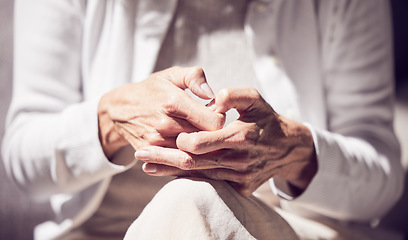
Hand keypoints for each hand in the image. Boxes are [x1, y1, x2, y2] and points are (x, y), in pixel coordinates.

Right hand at [98, 66, 224, 161]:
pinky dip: (187, 157)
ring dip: (201, 149)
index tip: (216, 114)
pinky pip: (177, 163)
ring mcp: (157, 142)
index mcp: (173, 102)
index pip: (214, 122)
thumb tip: (212, 95)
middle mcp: (165, 124)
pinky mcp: (151, 154)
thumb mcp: (172, 75)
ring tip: (199, 137)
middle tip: (209, 127)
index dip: (220, 118)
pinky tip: (188, 148)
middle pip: (205, 140)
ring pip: (193, 154)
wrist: (120, 110)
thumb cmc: (153, 90)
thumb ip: (195, 78)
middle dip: (212, 135)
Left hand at [136, 88, 316, 195]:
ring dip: (170, 171)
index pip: (201, 143)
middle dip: (163, 159)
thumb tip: (213, 98)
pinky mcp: (241, 187)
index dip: (179, 140)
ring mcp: (239, 176)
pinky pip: (209, 184)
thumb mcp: (256, 99)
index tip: (164, 134)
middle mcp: (239, 160)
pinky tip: (168, 174)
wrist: (287, 149)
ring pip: (198, 176)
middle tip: (140, 155)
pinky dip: (188, 179)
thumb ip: (235, 95)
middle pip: (193, 163)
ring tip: (146, 166)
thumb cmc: (267, 119)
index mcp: (241, 136)